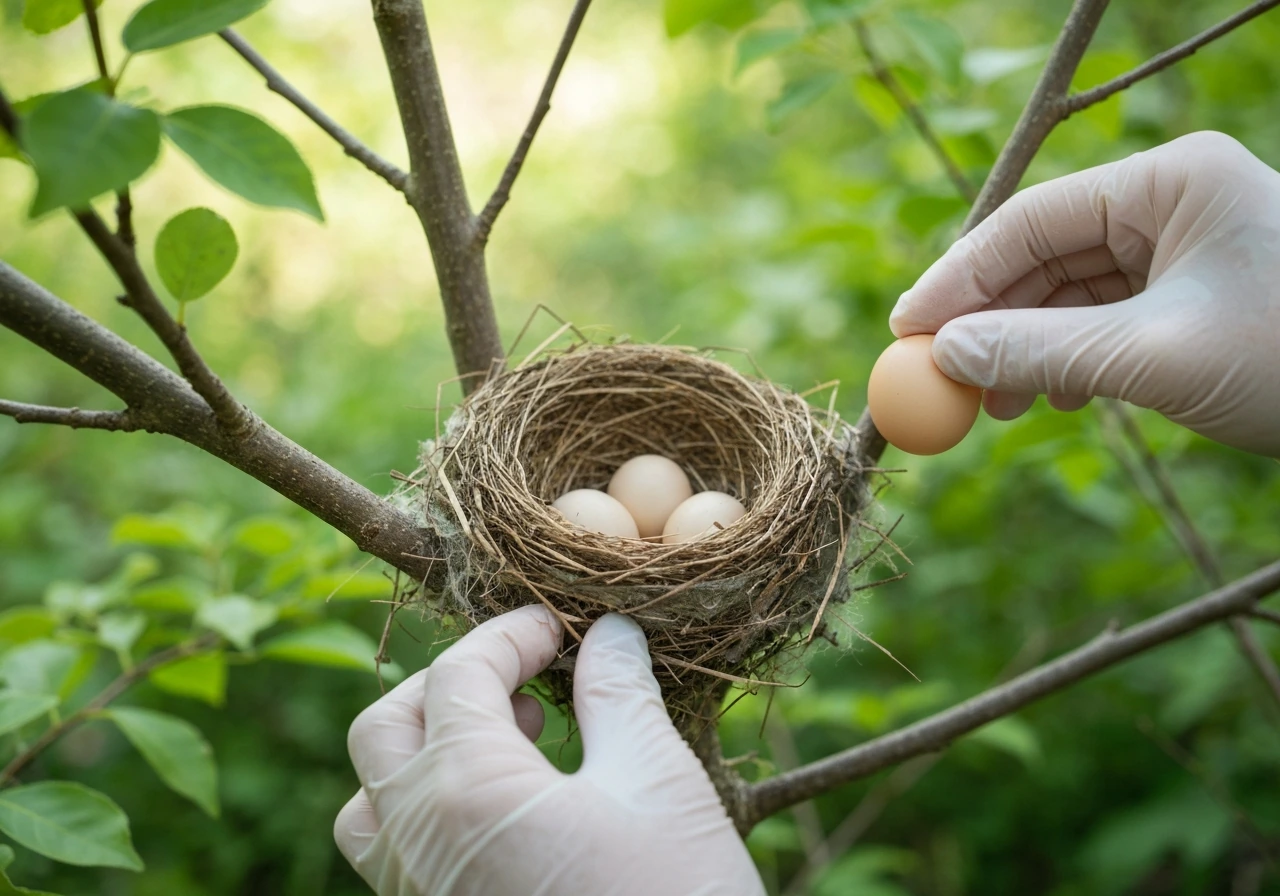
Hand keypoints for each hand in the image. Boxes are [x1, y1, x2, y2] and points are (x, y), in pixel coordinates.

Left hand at [334, 605, 764, 895]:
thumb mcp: (656, 782)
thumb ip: (619, 693)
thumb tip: (609, 632)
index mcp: (462, 789)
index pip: (455, 674)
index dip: (509, 635)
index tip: (561, 628)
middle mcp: (415, 844)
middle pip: (383, 729)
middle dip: (448, 685)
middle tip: (524, 681)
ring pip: (373, 803)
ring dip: (425, 753)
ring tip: (514, 745)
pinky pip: (399, 858)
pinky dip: (434, 810)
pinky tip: (513, 812)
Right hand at [890, 131, 1279, 455]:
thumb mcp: (1153, 358)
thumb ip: (1039, 353)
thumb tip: (945, 358)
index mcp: (1169, 180)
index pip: (1031, 221)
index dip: (959, 278)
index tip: (907, 331)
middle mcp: (1173, 200)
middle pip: (1045, 254)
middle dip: (989, 320)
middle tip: (937, 378)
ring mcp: (1185, 246)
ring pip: (1072, 291)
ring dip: (1026, 347)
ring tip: (992, 405)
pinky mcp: (1194, 292)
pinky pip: (1106, 316)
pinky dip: (1070, 356)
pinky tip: (1052, 396)